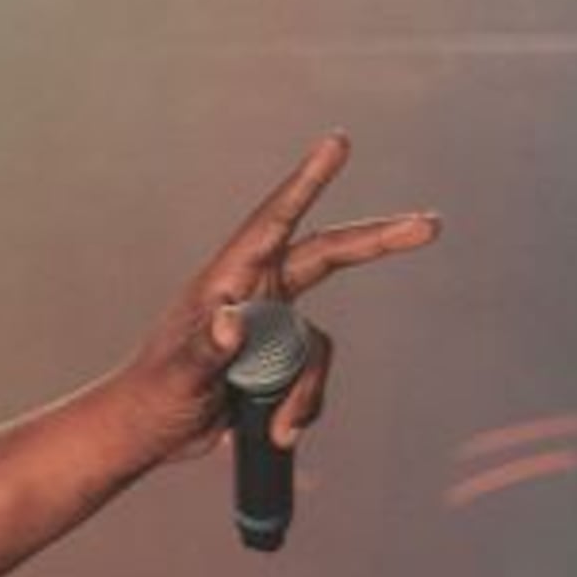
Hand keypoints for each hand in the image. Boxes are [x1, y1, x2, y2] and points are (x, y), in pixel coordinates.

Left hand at [111, 133, 440, 469]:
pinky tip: (275, 430)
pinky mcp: (279, 360)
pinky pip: (313, 375)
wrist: (147, 434)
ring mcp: (271, 327)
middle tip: (429, 226)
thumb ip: (203, 352)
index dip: (306, 182)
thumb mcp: (177, 377)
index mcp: (227, 281)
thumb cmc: (150, 397)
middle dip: (378, 242)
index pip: (274, 222)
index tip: (337, 142)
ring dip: (308, 388)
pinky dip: (302, 405)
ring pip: (319, 344)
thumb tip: (230, 322)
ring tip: (276, 425)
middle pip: (329, 255)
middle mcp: (255, 294)